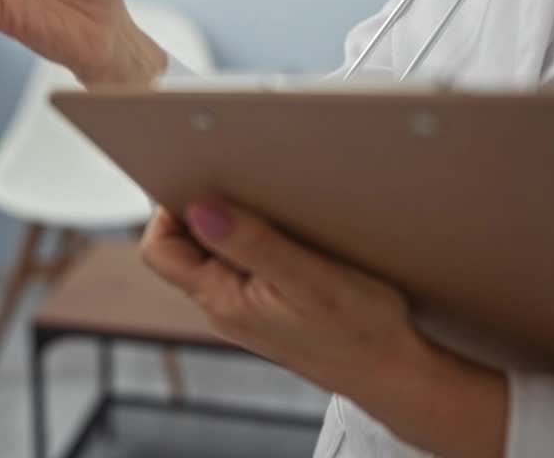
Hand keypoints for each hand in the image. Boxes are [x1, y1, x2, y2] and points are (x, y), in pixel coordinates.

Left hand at [140, 204, 507, 457]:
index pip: (160, 250)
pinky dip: (255, 242)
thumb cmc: (359, 329)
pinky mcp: (264, 307)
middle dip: (203, 211)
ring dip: (234, 225)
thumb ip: (251, 243)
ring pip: (214, 255)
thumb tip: (199, 209)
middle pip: (183, 248)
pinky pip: (242, 266)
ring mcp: (242, 309)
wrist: (393, 372)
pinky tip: (288, 233)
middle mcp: (222, 307)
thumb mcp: (309, 279)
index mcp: (220, 301)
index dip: (169, 211)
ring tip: (270, 207)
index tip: (204, 182)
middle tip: (240, 184)